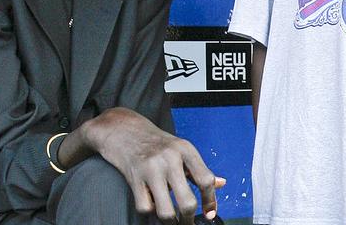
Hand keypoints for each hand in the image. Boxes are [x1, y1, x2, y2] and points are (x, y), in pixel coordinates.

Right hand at [80, 107, 225, 224]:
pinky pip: (145, 208)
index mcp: (185, 149)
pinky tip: (153, 206)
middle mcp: (169, 158)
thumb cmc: (156, 143)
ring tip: (172, 221)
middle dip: (188, 220)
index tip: (209, 214)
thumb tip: (221, 184)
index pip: (206, 180)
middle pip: (187, 202)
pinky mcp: (134, 178)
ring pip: (166, 212)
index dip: (210, 202)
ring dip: (170, 222)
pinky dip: (150, 213)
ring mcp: (151, 168)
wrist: (123, 130)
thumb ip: (199, 169)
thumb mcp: (180, 149)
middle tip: (188, 223)